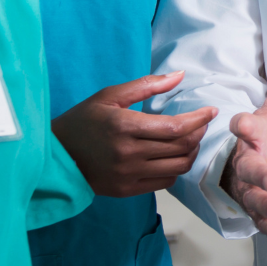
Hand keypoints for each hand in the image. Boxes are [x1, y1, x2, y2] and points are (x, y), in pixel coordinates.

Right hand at [52, 72, 215, 196]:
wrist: (55, 155)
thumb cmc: (83, 121)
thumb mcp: (110, 95)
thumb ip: (147, 85)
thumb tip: (180, 75)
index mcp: (124, 126)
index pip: (176, 127)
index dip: (199, 119)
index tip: (211, 111)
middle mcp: (128, 153)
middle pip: (181, 147)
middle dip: (198, 133)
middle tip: (200, 123)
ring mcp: (128, 174)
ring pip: (178, 166)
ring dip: (191, 152)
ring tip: (189, 140)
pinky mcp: (126, 189)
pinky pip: (165, 181)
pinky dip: (176, 168)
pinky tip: (171, 156)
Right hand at [225, 48, 266, 248]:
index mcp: (252, 134)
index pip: (242, 127)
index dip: (243, 125)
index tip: (243, 124)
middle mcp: (248, 161)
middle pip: (248, 167)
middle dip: (258, 174)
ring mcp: (252, 186)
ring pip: (254, 196)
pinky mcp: (261, 206)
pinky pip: (265, 221)